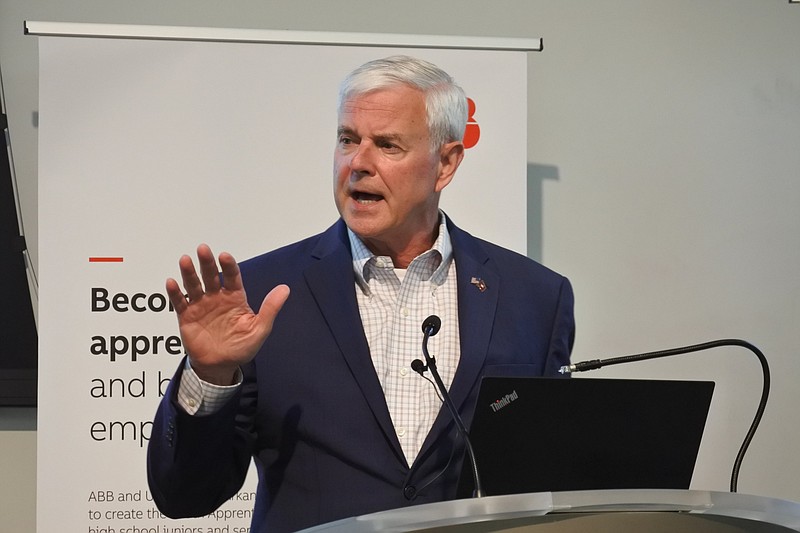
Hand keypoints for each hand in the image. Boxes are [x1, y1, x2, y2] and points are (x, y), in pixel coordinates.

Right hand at [165, 244, 289, 384]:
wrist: (220, 367)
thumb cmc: (241, 347)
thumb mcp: (259, 329)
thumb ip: (270, 308)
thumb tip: (284, 289)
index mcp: (235, 298)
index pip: (232, 277)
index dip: (229, 266)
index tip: (225, 256)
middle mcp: (217, 298)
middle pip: (211, 276)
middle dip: (207, 263)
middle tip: (203, 250)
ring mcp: (201, 305)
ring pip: (194, 285)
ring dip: (189, 273)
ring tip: (185, 261)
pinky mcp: (187, 316)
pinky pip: (180, 302)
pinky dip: (175, 292)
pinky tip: (172, 282)